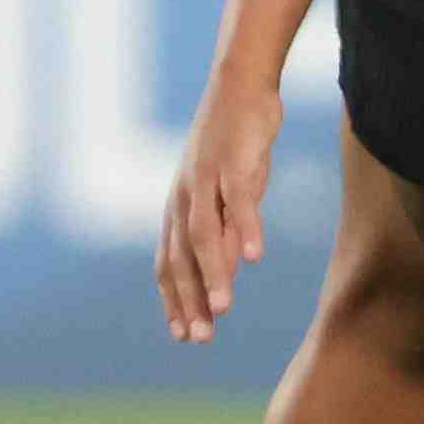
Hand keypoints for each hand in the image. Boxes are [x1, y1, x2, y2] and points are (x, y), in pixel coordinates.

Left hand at [158, 81, 281, 343]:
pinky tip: (255, 258)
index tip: (184, 334)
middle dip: (189, 300)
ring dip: (212, 275)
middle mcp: (184, 198)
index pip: (168, 264)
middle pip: (181, 258)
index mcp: (178, 208)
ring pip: (204, 237)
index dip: (174, 300)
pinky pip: (239, 202)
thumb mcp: (228, 190)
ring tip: (223, 309)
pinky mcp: (234, 162)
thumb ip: (226, 227)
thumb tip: (232, 267)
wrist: (240, 85)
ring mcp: (206, 181)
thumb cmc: (235, 142)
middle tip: (199, 338)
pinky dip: (244, 230)